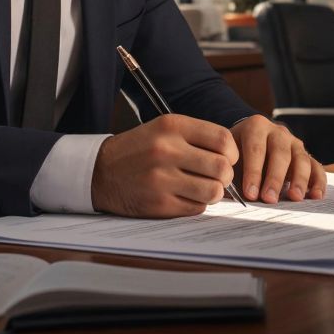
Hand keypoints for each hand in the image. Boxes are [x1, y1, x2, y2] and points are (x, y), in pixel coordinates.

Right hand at [91, 114, 237, 217]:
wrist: (100, 171)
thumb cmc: (139, 149)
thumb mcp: (163, 129)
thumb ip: (197, 137)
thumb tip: (233, 158)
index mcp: (171, 126)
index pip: (222, 139)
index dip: (232, 152)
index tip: (227, 158)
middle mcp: (167, 150)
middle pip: (222, 167)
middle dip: (226, 176)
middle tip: (217, 177)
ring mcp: (162, 178)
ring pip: (213, 191)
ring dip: (213, 193)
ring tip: (202, 188)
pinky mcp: (159, 203)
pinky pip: (196, 208)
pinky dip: (196, 204)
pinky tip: (184, 196)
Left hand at [231, 115, 325, 203]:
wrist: (248, 142)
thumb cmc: (236, 154)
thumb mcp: (229, 156)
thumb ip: (229, 172)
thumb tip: (230, 195)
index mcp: (256, 127)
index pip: (255, 149)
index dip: (253, 172)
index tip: (250, 195)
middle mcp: (278, 132)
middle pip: (281, 153)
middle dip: (275, 178)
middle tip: (269, 199)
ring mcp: (295, 143)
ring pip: (301, 159)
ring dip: (299, 180)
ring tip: (294, 198)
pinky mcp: (307, 156)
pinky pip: (317, 168)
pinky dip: (318, 182)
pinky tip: (316, 196)